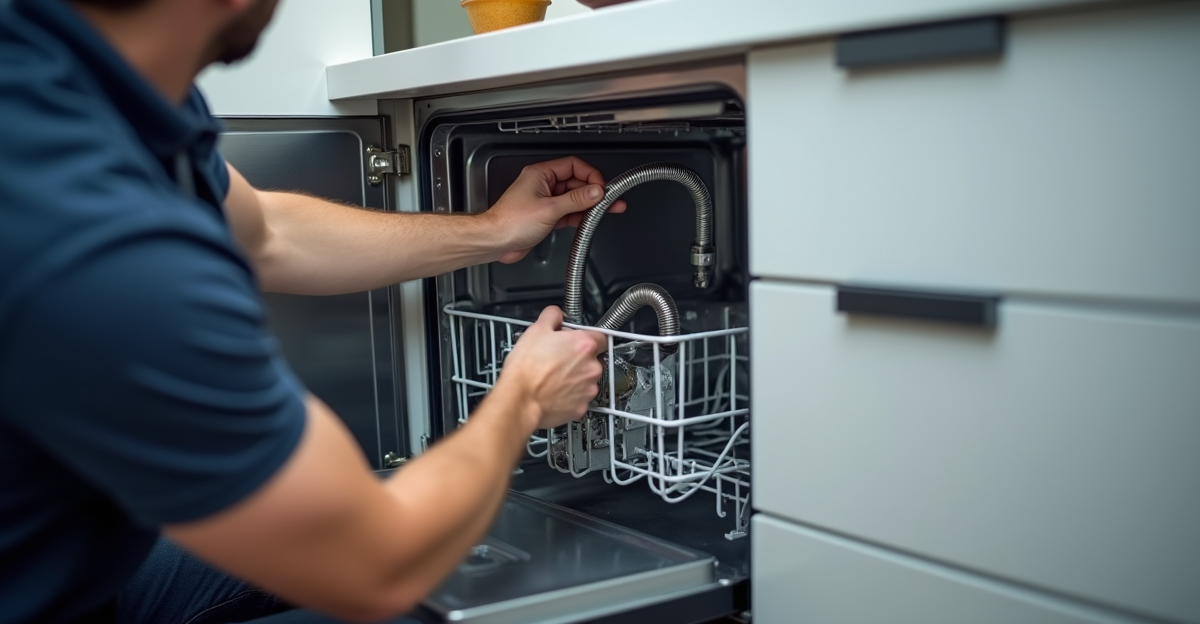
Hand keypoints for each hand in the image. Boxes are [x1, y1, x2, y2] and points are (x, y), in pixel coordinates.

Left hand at [482, 156, 627, 264]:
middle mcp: (543, 185)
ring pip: (573, 199)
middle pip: (576, 183)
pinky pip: (568, 212)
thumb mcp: (549, 208)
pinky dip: (579, 216)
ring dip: (588, 205)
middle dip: (592, 192)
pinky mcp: (546, 216)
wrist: (496, 241)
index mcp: (541, 174)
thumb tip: (595, 192)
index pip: (573, 166)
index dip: (590, 175)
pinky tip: (589, 220)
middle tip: (608, 201)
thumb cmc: (510, 222)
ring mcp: (545, 201)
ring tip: (606, 210)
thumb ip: (575, 200)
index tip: (602, 187)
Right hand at [497, 306, 605, 429]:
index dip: (587, 336)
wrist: (519, 399)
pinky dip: (571, 394)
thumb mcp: (535, 330)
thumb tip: (556, 314)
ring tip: (553, 376)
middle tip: (558, 358)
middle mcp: (592, 367)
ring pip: (587, 378)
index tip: (576, 339)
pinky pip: (580, 397)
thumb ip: (552, 316)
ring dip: (575, 376)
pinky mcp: (581, 406)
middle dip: (579, 358)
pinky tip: (554, 390)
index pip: (600, 335)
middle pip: (594, 358)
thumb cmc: (526, 369)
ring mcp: (588, 388)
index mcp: (584, 345)